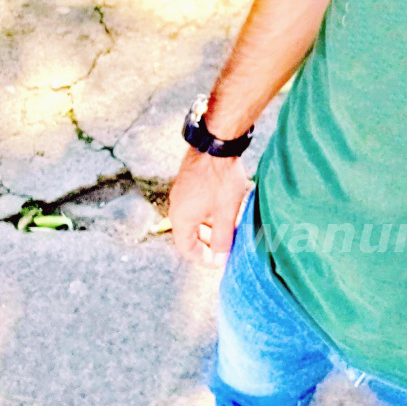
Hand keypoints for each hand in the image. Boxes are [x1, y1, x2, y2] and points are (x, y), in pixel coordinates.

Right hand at [169, 149, 251, 267]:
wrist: (215, 144)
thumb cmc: (220, 179)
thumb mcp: (225, 213)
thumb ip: (223, 239)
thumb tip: (221, 260)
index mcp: (181, 219)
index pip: (187, 250)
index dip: (204, 260)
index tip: (222, 261)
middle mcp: (177, 207)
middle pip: (189, 236)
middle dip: (208, 245)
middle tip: (228, 248)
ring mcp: (181, 195)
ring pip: (193, 222)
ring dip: (209, 230)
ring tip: (229, 232)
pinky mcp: (189, 184)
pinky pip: (195, 208)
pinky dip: (208, 216)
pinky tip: (225, 213)